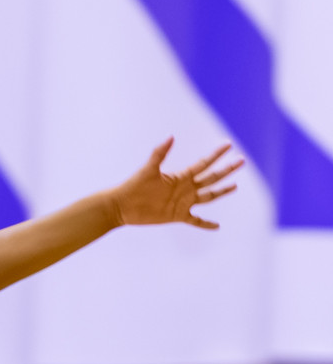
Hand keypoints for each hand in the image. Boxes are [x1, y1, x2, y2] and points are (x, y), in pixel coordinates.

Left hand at [110, 138, 243, 229]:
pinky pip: (196, 221)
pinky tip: (217, 226)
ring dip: (221, 191)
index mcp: (180, 176)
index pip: (203, 163)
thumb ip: (159, 154)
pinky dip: (206, 224)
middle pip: (211, 178)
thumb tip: (170, 137)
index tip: (229, 144)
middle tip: (242, 161)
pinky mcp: (177, 216)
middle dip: (226, 170)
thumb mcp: (148, 169)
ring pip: (208, 196)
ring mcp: (183, 202)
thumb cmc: (133, 186)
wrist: (122, 206)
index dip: (216, 154)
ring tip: (235, 186)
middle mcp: (185, 188)